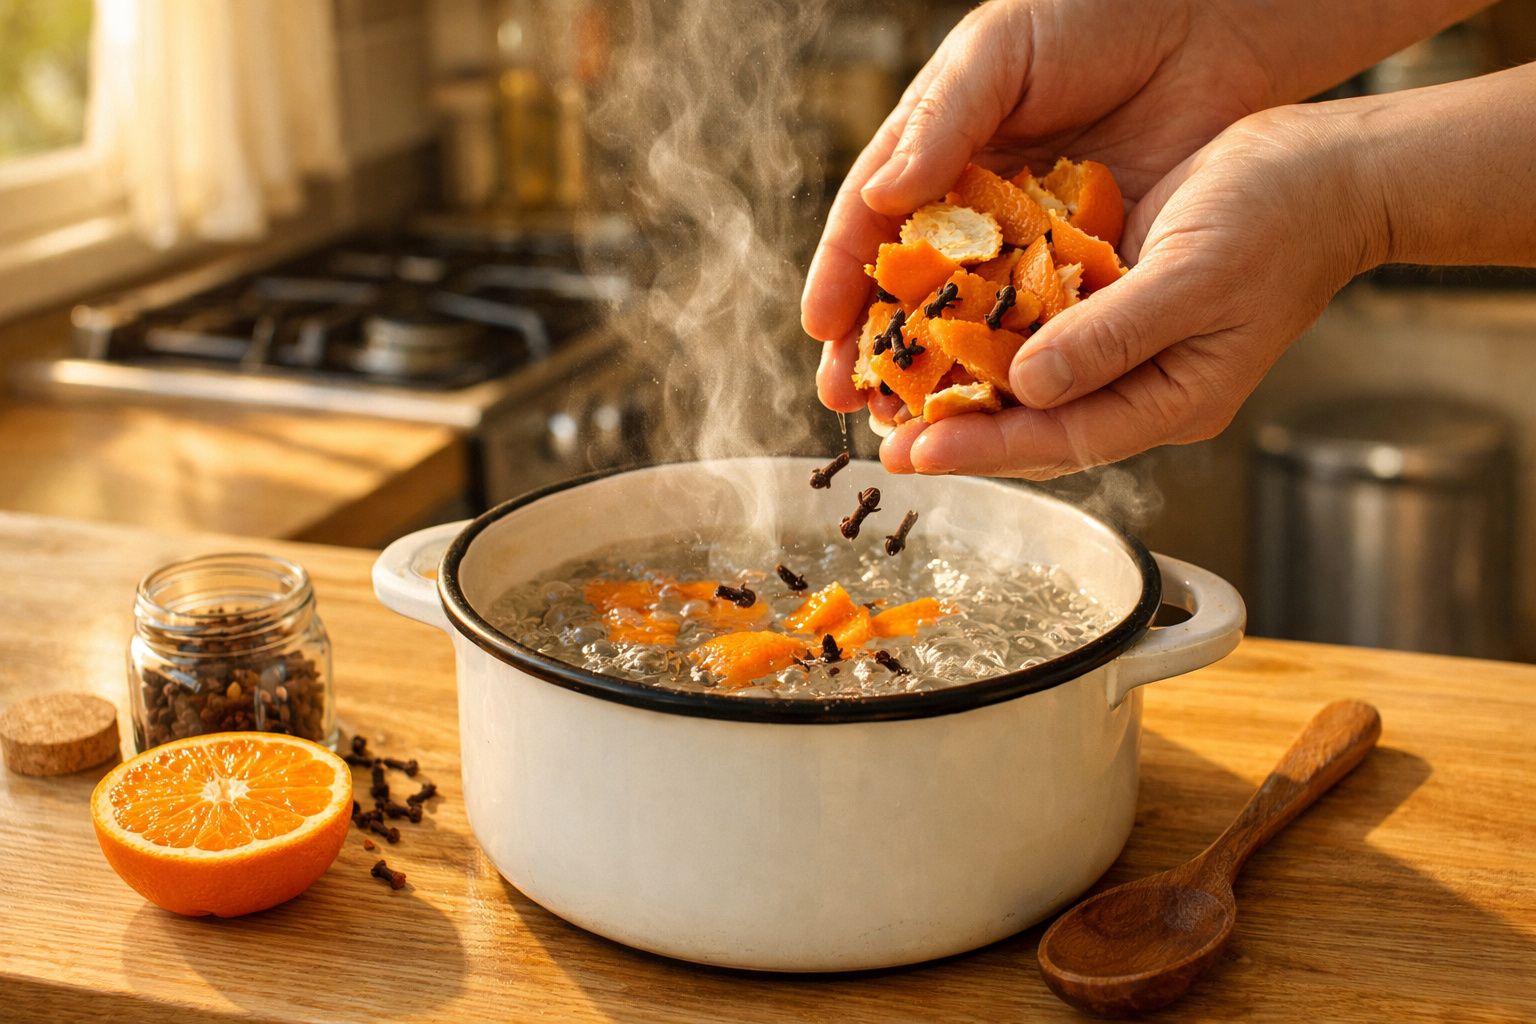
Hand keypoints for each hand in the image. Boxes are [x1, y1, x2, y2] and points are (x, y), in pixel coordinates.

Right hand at [804, 0, 1284, 414]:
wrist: (1213, 17)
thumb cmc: (1092, 12)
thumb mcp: (999, 52)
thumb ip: (941, 121)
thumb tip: (879, 199)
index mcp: (934, 151)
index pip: (870, 223)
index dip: (840, 277)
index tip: (821, 330)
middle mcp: (974, 206)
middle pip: (911, 290)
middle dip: (876, 347)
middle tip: (848, 399)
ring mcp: (1033, 242)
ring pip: (973, 321)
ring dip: (938, 375)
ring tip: (907, 422)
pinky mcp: (1094, 265)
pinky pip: (1050, 324)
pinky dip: (1022, 367)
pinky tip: (999, 405)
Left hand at [881, 103, 1380, 476]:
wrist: (1330, 171)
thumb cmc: (1281, 217)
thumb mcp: (1196, 275)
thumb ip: (1112, 335)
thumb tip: (1027, 385)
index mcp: (1171, 399)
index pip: (1059, 439)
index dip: (982, 447)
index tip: (914, 451)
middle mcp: (1141, 386)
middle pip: (1034, 426)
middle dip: (958, 432)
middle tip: (882, 440)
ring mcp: (1126, 350)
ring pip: (1030, 386)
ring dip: (963, 390)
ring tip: (892, 397)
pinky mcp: (1111, 304)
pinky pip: (1038, 333)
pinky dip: (987, 336)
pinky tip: (939, 329)